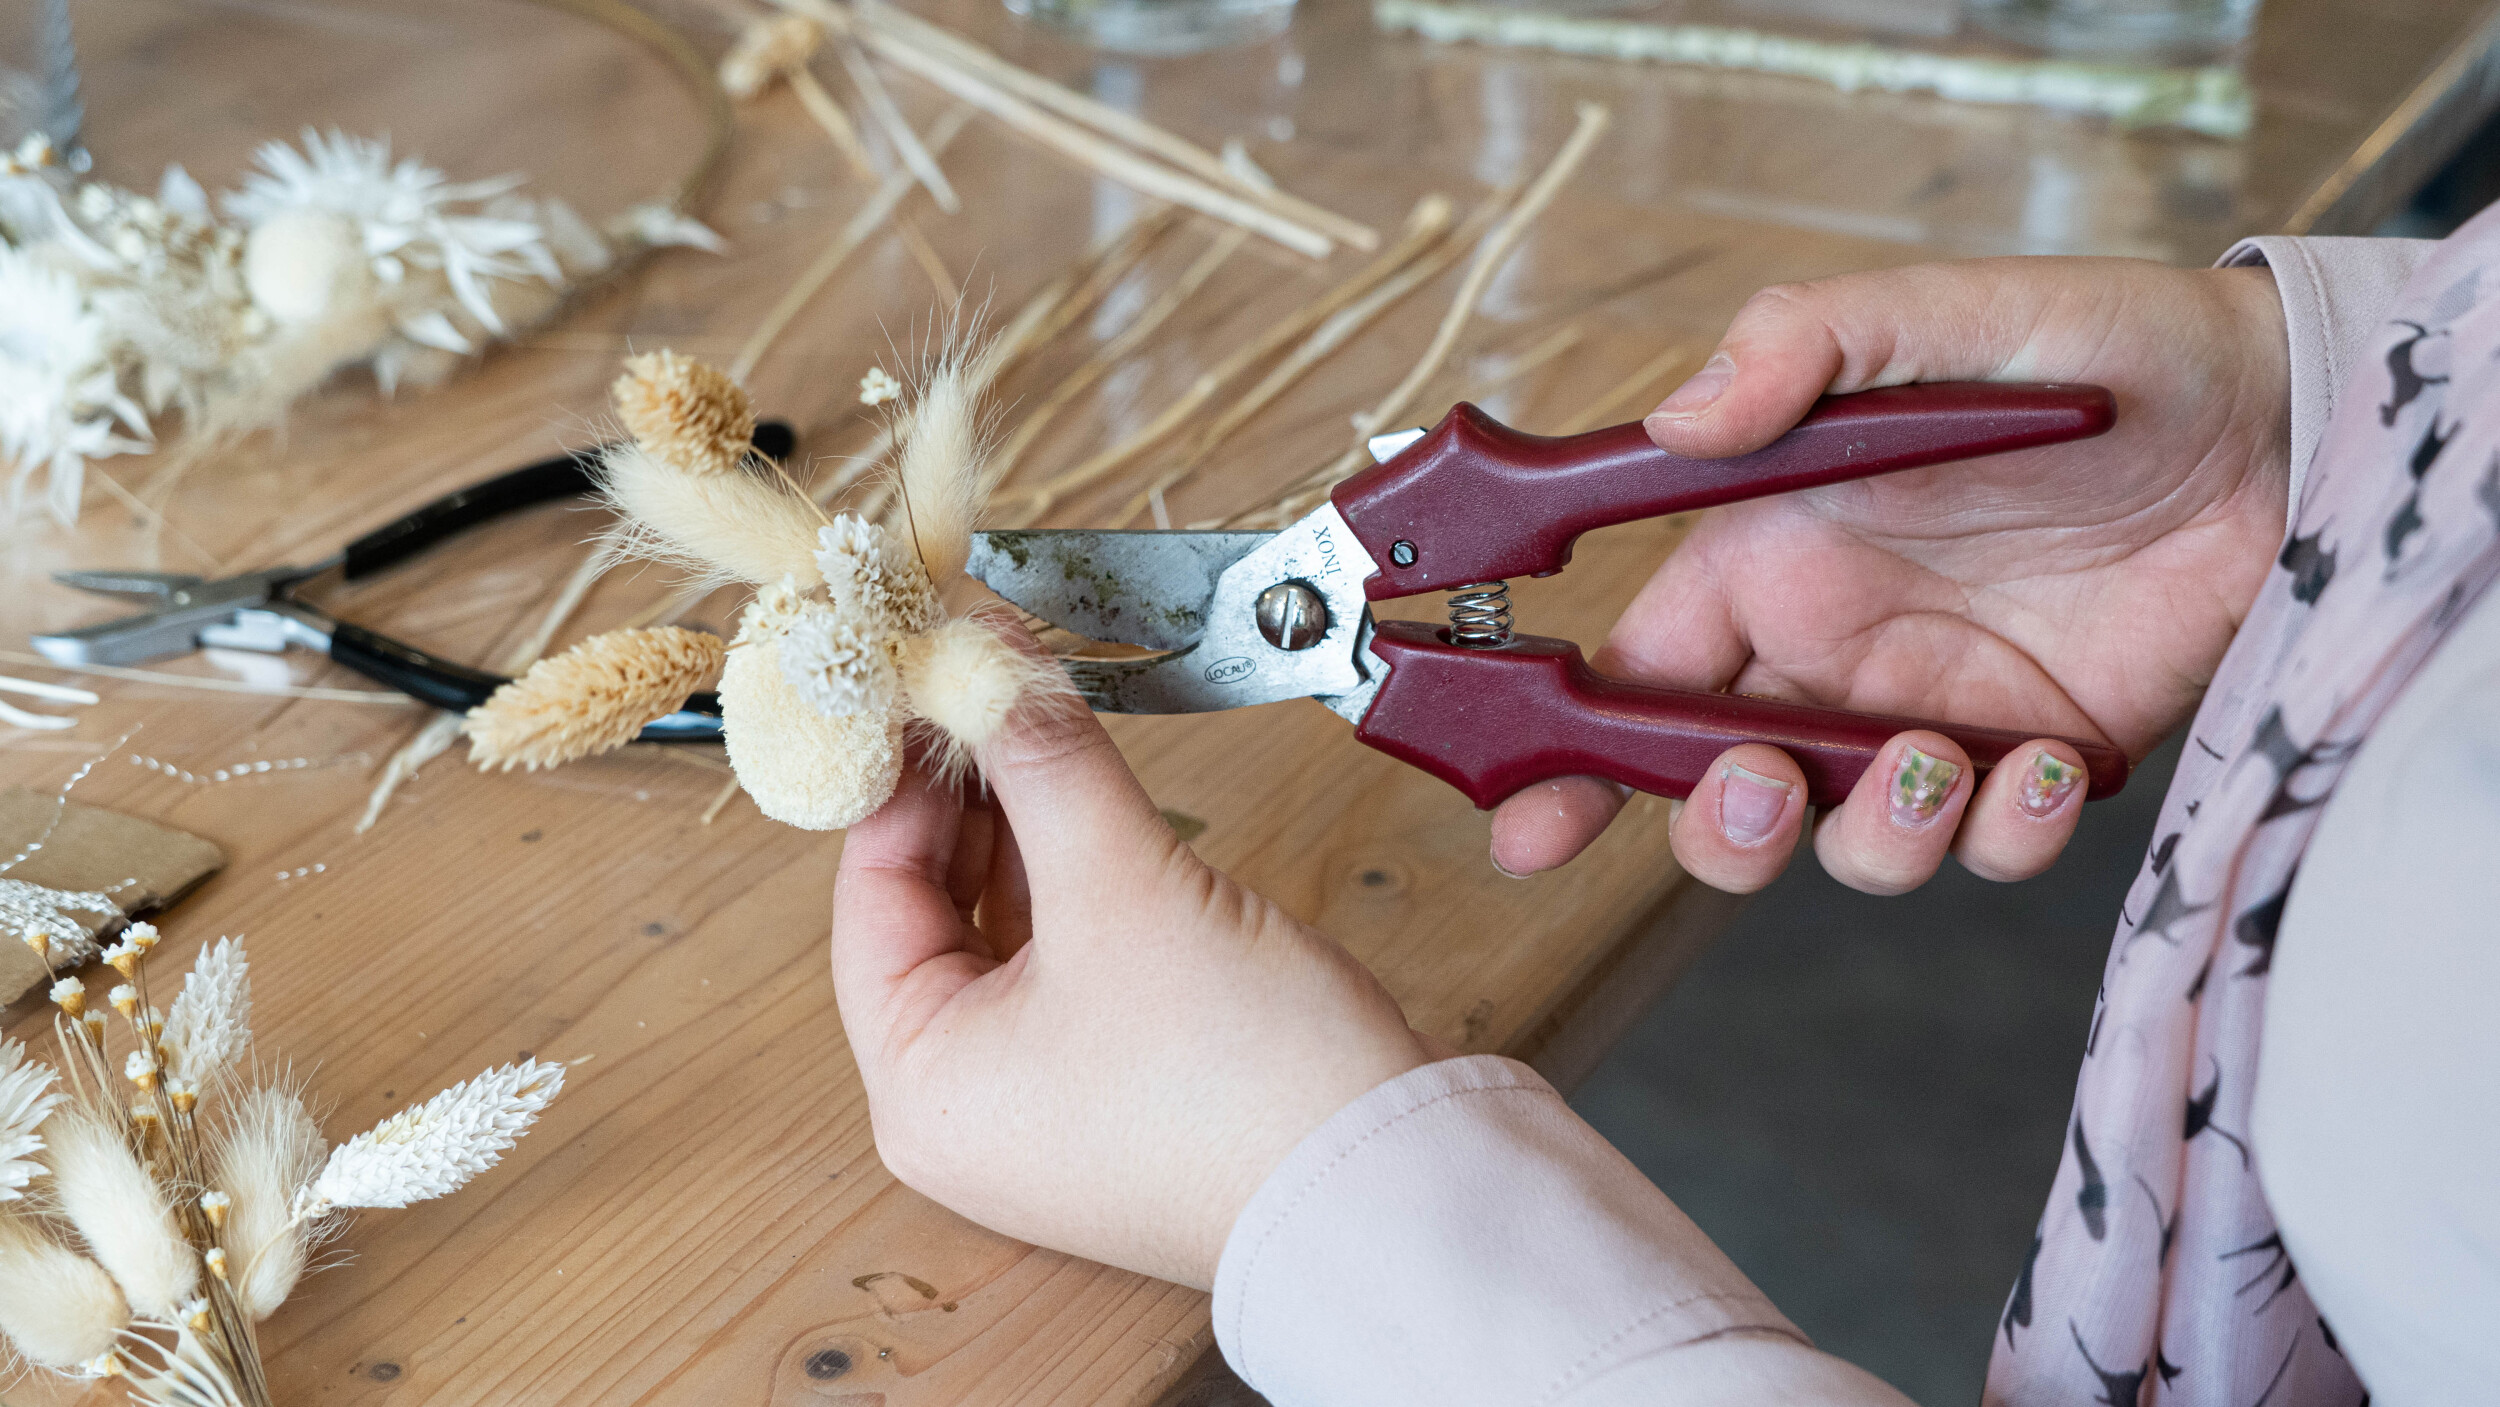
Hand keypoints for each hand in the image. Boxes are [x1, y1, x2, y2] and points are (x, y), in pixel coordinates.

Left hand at [832, 670, 1430, 1288]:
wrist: (1388, 1184)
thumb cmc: (1245, 1081)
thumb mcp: (1122, 883)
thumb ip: (1043, 755)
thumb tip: (982, 655)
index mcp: (919, 1085)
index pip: (870, 888)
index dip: (904, 768)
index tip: (930, 671)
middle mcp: (962, 1111)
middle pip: (932, 908)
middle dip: (972, 791)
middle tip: (992, 682)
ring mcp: (1042, 1109)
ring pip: (1004, 930)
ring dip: (1027, 829)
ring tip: (1047, 729)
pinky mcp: (1117, 1096)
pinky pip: (1066, 966)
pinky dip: (1077, 885)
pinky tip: (1098, 811)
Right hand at [1492, 256, 2290, 892]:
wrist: (2280, 416)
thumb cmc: (2092, 348)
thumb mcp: (1930, 319)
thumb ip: (1797, 351)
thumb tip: (1676, 423)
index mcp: (1771, 560)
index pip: (1634, 678)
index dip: (1567, 760)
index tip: (1526, 827)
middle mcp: (1836, 653)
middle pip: (1717, 795)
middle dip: (1720, 826)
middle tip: (1768, 783)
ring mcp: (1935, 716)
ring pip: (1847, 844)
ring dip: (1876, 834)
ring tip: (1941, 763)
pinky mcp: (2039, 759)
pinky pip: (1990, 847)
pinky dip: (2004, 835)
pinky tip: (2047, 766)